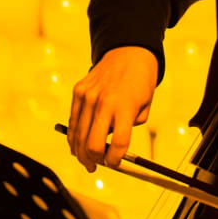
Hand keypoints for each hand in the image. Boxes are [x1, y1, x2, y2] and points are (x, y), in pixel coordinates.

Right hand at [67, 45, 157, 171]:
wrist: (129, 52)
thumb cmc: (140, 80)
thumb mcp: (145, 105)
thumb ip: (131, 127)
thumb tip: (114, 146)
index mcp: (124, 107)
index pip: (118, 144)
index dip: (116, 160)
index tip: (116, 164)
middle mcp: (103, 102)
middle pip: (92, 145)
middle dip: (95, 161)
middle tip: (97, 166)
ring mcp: (88, 96)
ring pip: (78, 136)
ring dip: (81, 153)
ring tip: (86, 161)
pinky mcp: (78, 91)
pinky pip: (72, 121)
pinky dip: (73, 136)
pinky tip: (77, 145)